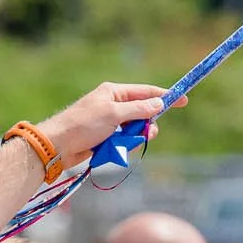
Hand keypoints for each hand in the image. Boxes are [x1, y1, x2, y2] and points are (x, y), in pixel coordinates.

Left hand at [33, 82, 175, 169]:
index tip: (183, 100)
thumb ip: (138, 109)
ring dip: (133, 138)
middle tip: (148, 134)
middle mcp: (112, 105)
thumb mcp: (114, 114)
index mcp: (113, 92)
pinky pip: (123, 141)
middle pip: (142, 113)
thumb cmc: (83, 125)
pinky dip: (123, 146)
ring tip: (125, 144)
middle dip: (147, 124)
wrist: (58, 146)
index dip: (165, 96)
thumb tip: (159, 103)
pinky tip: (115, 150)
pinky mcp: (105, 138)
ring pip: (134, 130)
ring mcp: (109, 122)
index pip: (145, 92)